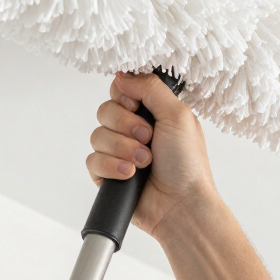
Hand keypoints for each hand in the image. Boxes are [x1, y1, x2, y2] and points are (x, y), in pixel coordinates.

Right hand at [86, 72, 218, 238]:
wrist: (181, 205)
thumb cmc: (188, 164)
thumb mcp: (178, 115)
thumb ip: (150, 88)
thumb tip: (123, 75)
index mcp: (151, 112)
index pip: (121, 89)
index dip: (125, 96)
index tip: (137, 106)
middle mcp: (133, 130)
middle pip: (105, 110)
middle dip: (126, 125)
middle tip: (148, 138)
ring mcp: (119, 152)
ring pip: (97, 135)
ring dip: (123, 148)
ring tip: (144, 162)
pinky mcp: (107, 174)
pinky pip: (92, 160)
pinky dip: (111, 166)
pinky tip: (130, 174)